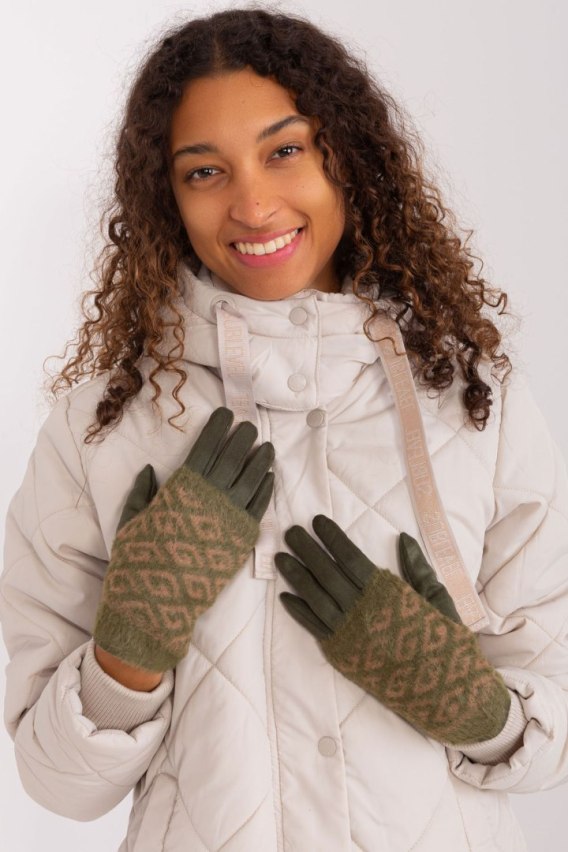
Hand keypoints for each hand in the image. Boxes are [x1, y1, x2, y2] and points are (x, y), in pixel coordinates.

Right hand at [93, 407, 273, 671]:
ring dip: (262, 460)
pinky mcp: (243, 540)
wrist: (157, 605)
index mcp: (182, 487)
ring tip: (267, 447)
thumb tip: (151, 469)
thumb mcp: (131, 521)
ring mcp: (230, 518)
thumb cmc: (137, 561)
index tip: (226, 414)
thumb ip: (142, 492)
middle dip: (243, 438)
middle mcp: (210, 496)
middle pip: (234, 457)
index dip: (218, 427)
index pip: (206, 446)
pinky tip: (270, 478)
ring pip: (253, 479)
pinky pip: (260, 507)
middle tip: (250, 426)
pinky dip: (266, 489)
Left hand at [275, 515, 509, 745]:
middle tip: (290, 532)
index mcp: (387, 593)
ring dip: (296, 577)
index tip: (316, 521)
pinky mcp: (343, 655)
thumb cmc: (446, 643)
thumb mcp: (438, 598)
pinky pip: (315, 629)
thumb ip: (417, 568)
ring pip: (315, 599)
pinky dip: (299, 612)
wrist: (445, 694)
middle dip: (307, 550)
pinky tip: (285, 597)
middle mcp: (363, 611)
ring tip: (280, 557)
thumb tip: (402, 537)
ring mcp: (350, 634)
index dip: (332, 538)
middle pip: (327, 574)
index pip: (351, 557)